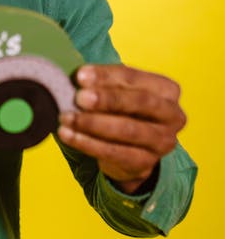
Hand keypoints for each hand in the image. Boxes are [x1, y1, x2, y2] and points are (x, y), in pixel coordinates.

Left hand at [58, 64, 185, 192]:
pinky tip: (68, 135)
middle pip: (139, 102)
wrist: (132, 148)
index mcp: (167, 90)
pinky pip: (115, 152)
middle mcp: (172, 115)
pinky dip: (88, 143)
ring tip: (66, 117)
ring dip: (93, 123)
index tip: (80, 75)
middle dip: (107, 99)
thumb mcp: (118, 91)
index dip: (106, 76)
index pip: (135, 78)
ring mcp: (163, 141)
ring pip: (128, 130)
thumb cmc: (124, 110)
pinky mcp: (146, 163)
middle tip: (79, 97)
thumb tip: (78, 78)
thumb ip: (104, 83)